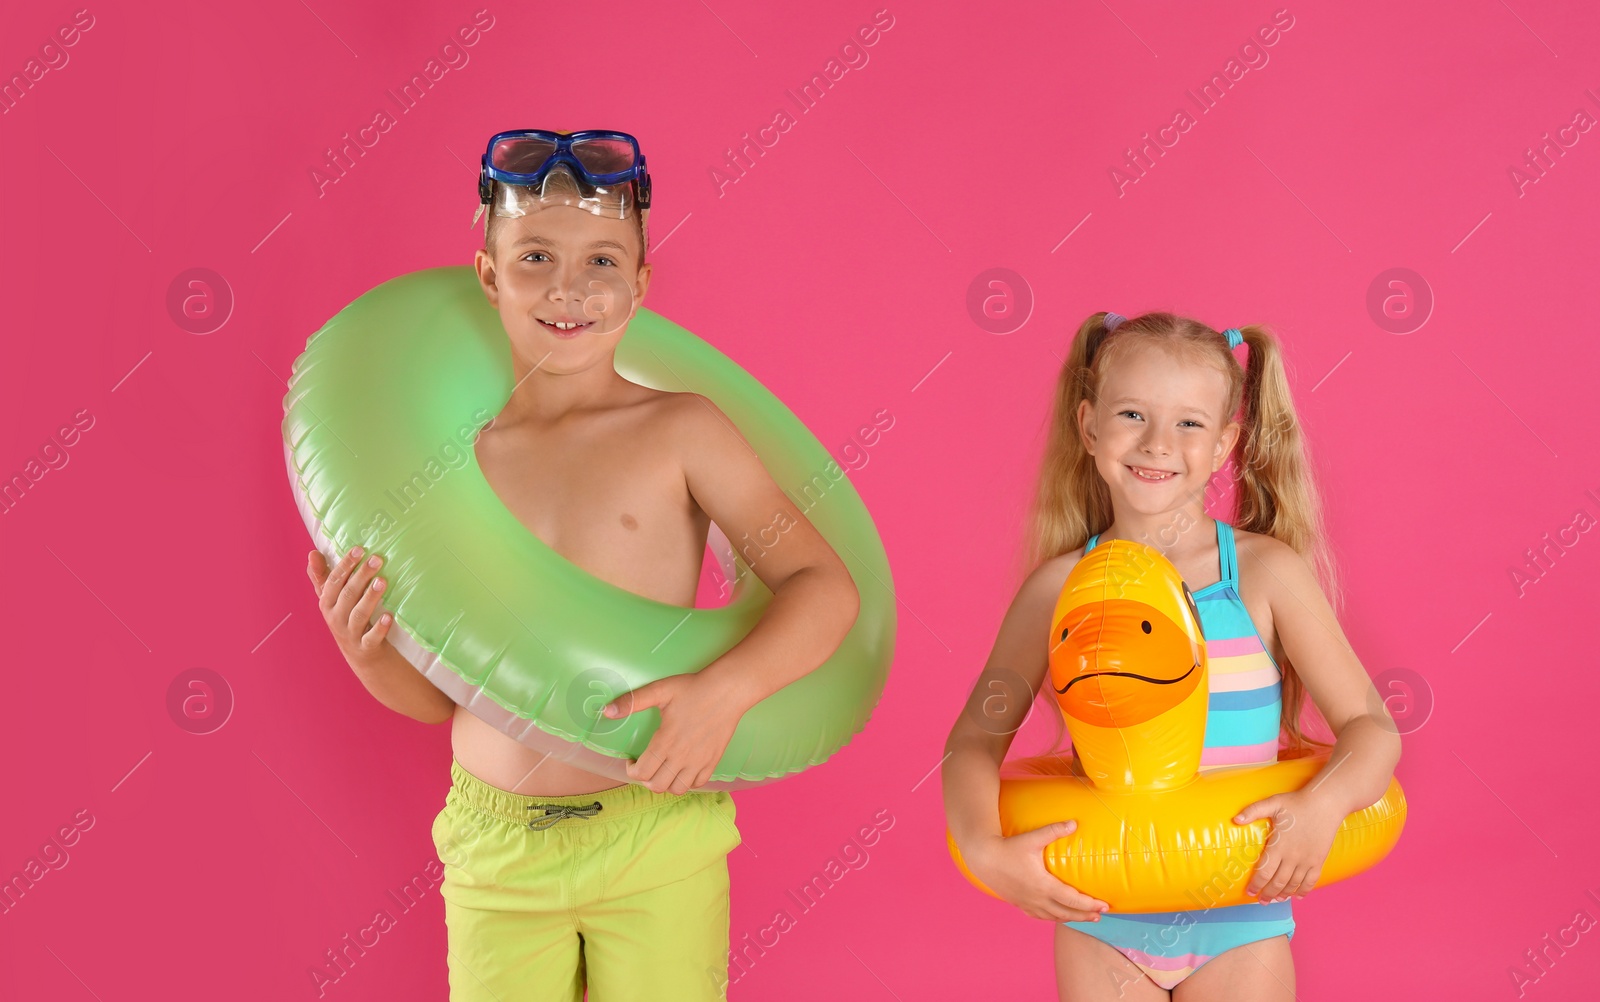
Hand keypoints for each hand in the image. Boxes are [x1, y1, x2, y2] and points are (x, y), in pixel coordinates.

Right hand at [307, 546, 391, 664]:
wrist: (360, 655)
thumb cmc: (346, 618)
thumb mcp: (332, 599)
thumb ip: (323, 576)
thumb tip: (312, 553)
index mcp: (327, 603)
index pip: (334, 581)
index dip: (346, 565)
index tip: (359, 549)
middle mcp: (335, 617)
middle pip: (348, 594)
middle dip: (361, 575)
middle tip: (377, 559)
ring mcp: (350, 633)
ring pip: (359, 613)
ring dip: (371, 596)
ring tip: (382, 581)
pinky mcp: (365, 646)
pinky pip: (372, 637)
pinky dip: (380, 627)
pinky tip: (389, 616)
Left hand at [602, 672, 748, 793]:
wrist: (727, 690)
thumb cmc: (693, 688)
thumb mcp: (660, 690)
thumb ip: (632, 702)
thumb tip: (606, 711)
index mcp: (665, 742)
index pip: (641, 773)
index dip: (631, 770)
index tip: (630, 761)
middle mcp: (681, 757)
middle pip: (657, 786)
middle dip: (645, 780)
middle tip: (645, 766)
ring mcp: (698, 762)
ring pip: (677, 789)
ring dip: (666, 783)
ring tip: (663, 770)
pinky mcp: (712, 761)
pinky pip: (698, 784)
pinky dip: (688, 782)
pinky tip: (683, 769)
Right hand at [963, 821, 1110, 921]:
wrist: (983, 858)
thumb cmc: (1007, 848)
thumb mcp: (1032, 838)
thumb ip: (1054, 831)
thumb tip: (1074, 823)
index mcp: (1043, 885)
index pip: (1073, 900)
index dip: (1090, 904)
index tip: (1105, 906)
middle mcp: (1037, 899)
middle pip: (1067, 913)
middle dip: (1085, 915)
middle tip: (1101, 915)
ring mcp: (1028, 903)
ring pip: (1054, 917)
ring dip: (1071, 918)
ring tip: (1085, 918)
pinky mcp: (1020, 904)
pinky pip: (1040, 916)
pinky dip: (1053, 918)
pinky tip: (1058, 915)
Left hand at [1233, 790, 1342, 902]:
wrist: (1325, 804)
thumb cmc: (1297, 803)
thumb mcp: (1272, 803)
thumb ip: (1253, 811)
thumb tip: (1235, 819)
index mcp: (1278, 845)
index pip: (1264, 872)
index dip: (1256, 885)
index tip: (1249, 892)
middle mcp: (1292, 857)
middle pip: (1278, 882)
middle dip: (1268, 894)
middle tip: (1261, 901)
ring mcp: (1307, 860)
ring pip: (1293, 884)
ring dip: (1284, 894)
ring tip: (1277, 899)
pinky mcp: (1318, 860)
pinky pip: (1311, 881)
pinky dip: (1304, 891)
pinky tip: (1298, 896)